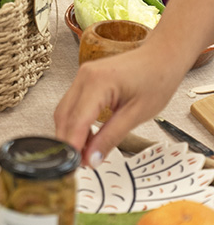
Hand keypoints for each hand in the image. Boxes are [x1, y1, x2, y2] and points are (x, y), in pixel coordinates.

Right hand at [54, 46, 181, 165]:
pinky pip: (72, 105)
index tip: (74, 168)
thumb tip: (91, 160)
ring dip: (70, 133)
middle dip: (67, 142)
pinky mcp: (85, 80)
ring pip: (64, 111)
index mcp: (97, 82)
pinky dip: (76, 123)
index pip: (76, 121)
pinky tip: (87, 137)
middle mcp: (83, 77)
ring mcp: (81, 76)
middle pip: (64, 116)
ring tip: (84, 154)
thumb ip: (110, 138)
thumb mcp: (137, 115)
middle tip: (79, 165)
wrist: (162, 56)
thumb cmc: (156, 80)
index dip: (73, 146)